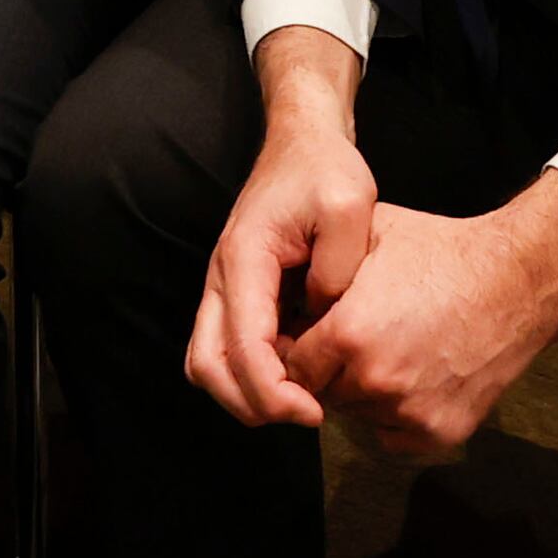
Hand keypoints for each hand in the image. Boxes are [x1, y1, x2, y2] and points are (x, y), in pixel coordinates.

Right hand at [187, 31, 382, 429]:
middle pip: (207, 367)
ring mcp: (223, 288)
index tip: (313, 410)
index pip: (242, 346)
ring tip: (302, 400)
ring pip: (209, 363)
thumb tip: (323, 320)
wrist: (302, 143)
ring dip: (248, 394)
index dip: (273, 391)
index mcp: (244, 259)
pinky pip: (227, 349)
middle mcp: (221, 279)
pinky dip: (252, 375)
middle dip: (252, 404)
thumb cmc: (325, 170)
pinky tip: (299, 374)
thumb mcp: (350, 206)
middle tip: (307, 414)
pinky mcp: (237, 295)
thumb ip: (339, 267)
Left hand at [282, 176, 557, 460]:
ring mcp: (407, 411)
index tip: (311, 336)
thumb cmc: (441, 253)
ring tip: (392, 349)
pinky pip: (392, 434)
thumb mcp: (369, 240)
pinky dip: (395, 413)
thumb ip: (318, 273)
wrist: (516, 282)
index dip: (300, 349)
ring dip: (362, 391)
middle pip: (321, 392)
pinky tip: (416, 373)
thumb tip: (278, 296)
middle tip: (357, 340)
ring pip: (357, 413)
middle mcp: (373, 380)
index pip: (292, 365)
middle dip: (329, 370)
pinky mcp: (437, 432)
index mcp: (348, 334)